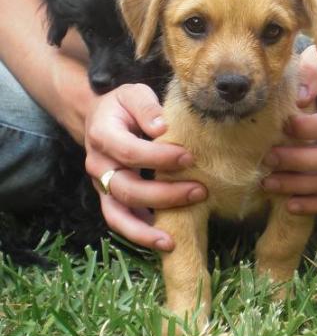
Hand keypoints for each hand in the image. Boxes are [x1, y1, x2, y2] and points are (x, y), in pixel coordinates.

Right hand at [84, 83, 206, 250]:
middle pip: (127, 189)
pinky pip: (119, 222)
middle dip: (165, 194)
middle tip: (200, 191)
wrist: (99, 118)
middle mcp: (97, 165)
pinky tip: (164, 241)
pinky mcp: (108, 198)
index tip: (189, 157)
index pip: (130, 152)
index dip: (160, 158)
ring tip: (172, 242)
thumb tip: (162, 128)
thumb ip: (147, 107)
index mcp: (103, 135)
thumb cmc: (123, 106)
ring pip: (117, 215)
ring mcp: (101, 185)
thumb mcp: (133, 94)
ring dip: (145, 230)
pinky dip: (139, 235)